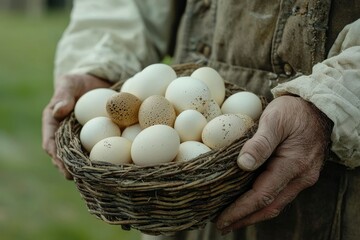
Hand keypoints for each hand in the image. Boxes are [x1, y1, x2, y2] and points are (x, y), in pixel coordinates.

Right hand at [42, 74, 110, 178]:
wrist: (97, 81)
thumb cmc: (79, 82)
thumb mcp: (70, 83)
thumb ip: (63, 96)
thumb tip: (58, 112)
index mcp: (54, 123)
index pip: (51, 143)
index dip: (56, 156)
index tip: (62, 167)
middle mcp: (66, 134)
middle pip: (65, 155)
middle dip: (69, 168)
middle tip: (77, 178)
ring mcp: (81, 137)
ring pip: (81, 155)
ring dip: (85, 167)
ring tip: (92, 178)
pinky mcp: (97, 137)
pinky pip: (98, 149)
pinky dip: (101, 157)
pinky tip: (109, 166)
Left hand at [216, 95, 332, 233]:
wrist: (318, 107)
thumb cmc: (294, 111)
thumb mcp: (274, 119)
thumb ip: (260, 143)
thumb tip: (242, 164)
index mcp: (293, 165)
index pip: (262, 195)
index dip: (241, 209)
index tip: (222, 218)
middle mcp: (301, 177)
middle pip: (270, 206)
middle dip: (245, 218)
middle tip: (222, 225)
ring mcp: (302, 177)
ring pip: (275, 203)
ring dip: (253, 214)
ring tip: (232, 219)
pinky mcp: (299, 174)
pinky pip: (279, 193)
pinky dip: (262, 202)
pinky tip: (249, 202)